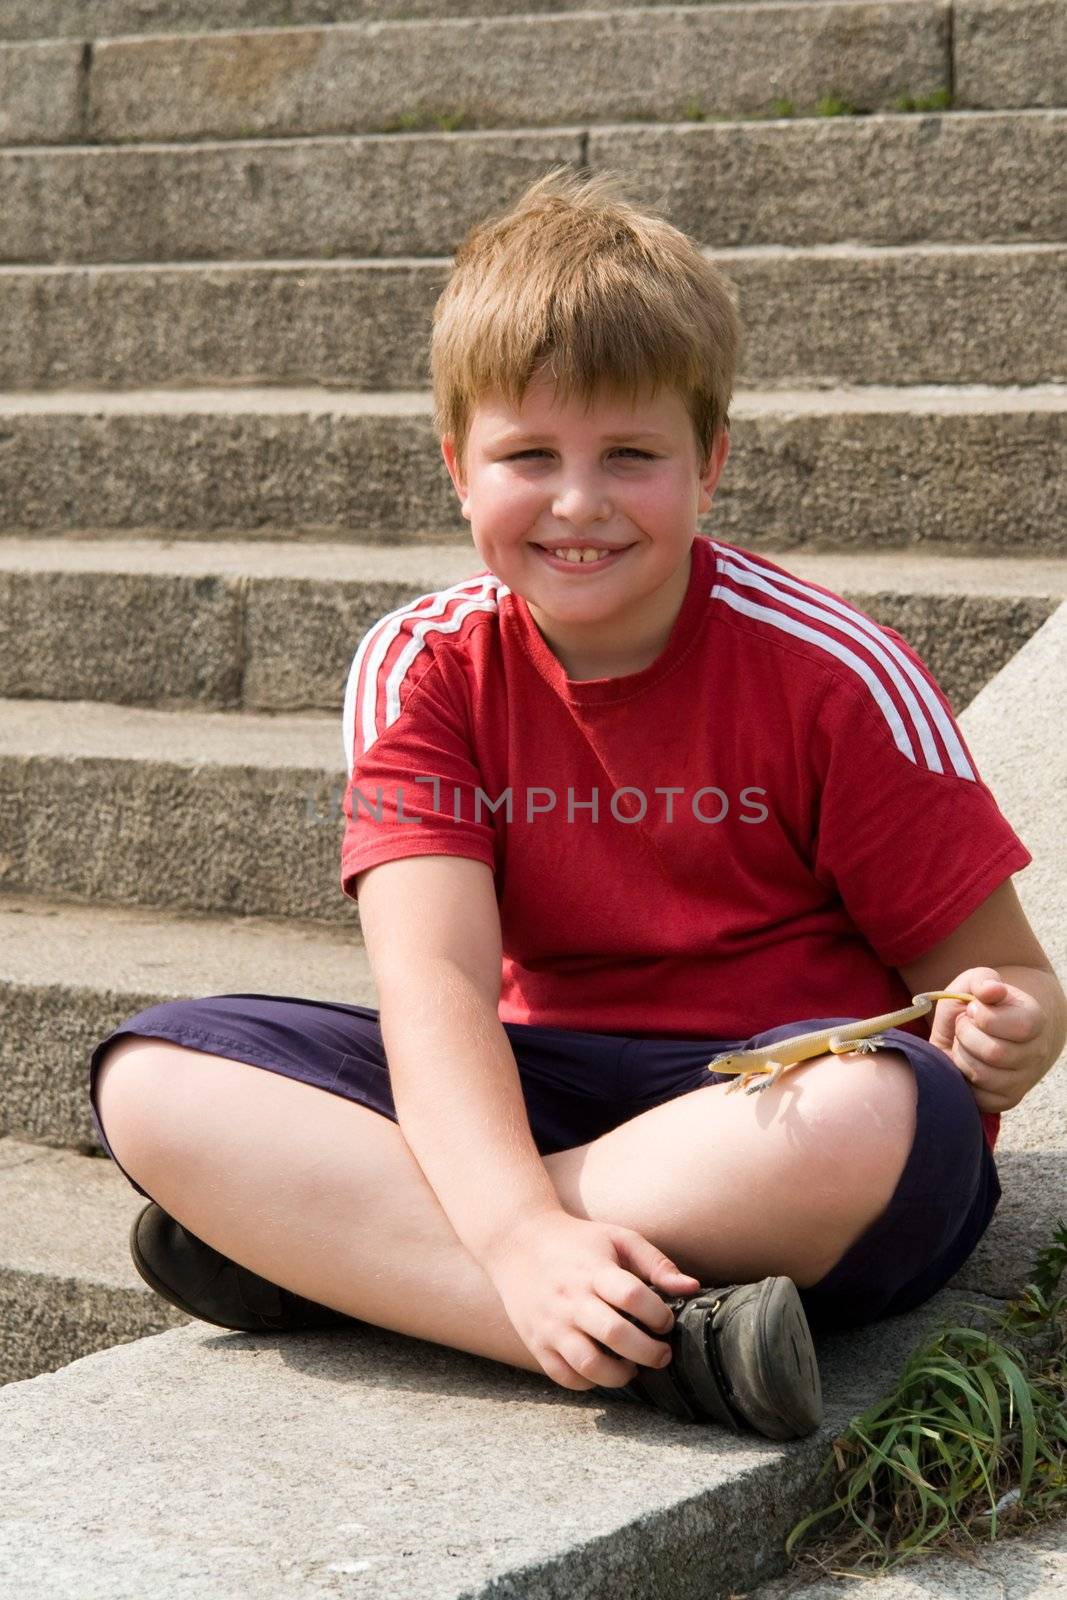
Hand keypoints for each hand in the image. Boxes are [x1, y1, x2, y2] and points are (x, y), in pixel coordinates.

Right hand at [482, 1211, 701, 1391]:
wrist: (516, 1242)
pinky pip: (565, 1377)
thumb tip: (693, 1288)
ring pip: (589, 1365)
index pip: (632, 1297)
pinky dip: (589, 1383)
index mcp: (593, 1271)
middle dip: (649, 1352)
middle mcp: (571, 1300)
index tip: (666, 1321)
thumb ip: (656, 1262)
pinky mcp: (537, 1343)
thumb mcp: (617, 1238)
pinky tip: (603, 1370)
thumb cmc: (577, 1241)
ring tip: (633, 1368)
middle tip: (662, 1354)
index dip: (658, 1314)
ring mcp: (551, 1325)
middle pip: (615, 1335)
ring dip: (620, 1375)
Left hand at [928, 967, 1053, 1112]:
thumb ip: (982, 980)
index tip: (973, 1009)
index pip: (1021, 1026)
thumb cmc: (974, 1006)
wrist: (974, 1031)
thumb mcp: (974, 983)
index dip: (984, 1015)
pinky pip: (979, 1097)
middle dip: (966, 1035)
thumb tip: (992, 990)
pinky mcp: (1006, 1100)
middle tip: (964, 1026)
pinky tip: (965, 1063)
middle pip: (996, 1053)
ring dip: (962, 1056)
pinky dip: (962, 1079)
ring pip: (983, 1075)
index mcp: (1035, 1020)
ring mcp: (1023, 1080)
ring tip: (964, 1044)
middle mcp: (1036, 1053)